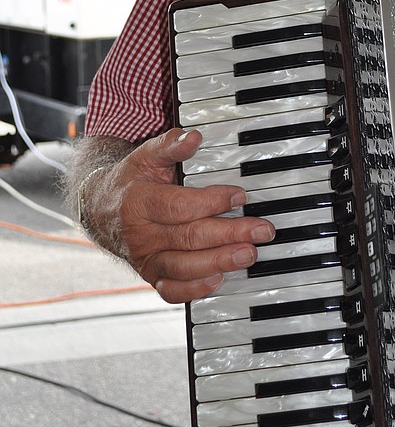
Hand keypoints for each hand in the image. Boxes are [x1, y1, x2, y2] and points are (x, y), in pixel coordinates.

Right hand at [101, 128, 274, 304]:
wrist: (102, 209)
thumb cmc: (132, 181)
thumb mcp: (146, 156)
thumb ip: (170, 145)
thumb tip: (193, 136)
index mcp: (138, 202)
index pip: (178, 206)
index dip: (212, 202)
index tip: (240, 196)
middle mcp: (140, 235)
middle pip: (188, 238)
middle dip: (229, 234)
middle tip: (260, 230)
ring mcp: (145, 259)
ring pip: (183, 266)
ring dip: (219, 261)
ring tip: (249, 253)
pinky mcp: (151, 275)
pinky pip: (172, 290)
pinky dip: (195, 289)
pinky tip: (219, 278)